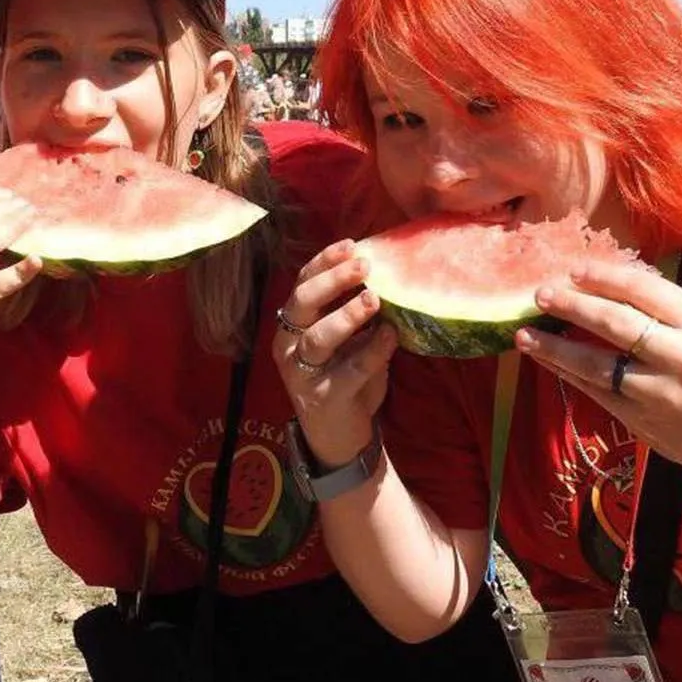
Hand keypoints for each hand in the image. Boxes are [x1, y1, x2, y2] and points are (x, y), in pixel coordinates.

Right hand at [272, 239, 397, 466]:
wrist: (339, 437)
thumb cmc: (345, 378)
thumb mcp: (346, 341)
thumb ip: (355, 312)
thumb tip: (382, 273)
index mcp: (292, 326)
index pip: (302, 285)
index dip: (324, 263)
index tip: (351, 245)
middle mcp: (290, 346)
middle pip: (303, 304)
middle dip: (332, 281)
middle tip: (363, 266)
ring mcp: (303, 373)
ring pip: (319, 337)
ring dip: (347, 314)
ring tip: (374, 299)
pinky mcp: (325, 397)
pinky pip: (351, 368)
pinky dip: (374, 349)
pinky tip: (391, 335)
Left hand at [517, 260, 681, 478]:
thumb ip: (662, 309)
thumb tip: (602, 279)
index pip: (645, 291)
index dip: (605, 277)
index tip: (574, 270)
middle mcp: (680, 357)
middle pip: (616, 324)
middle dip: (573, 306)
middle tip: (541, 294)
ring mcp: (657, 392)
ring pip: (596, 364)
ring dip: (555, 348)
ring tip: (524, 334)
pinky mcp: (639, 419)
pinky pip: (594, 390)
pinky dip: (566, 373)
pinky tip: (545, 359)